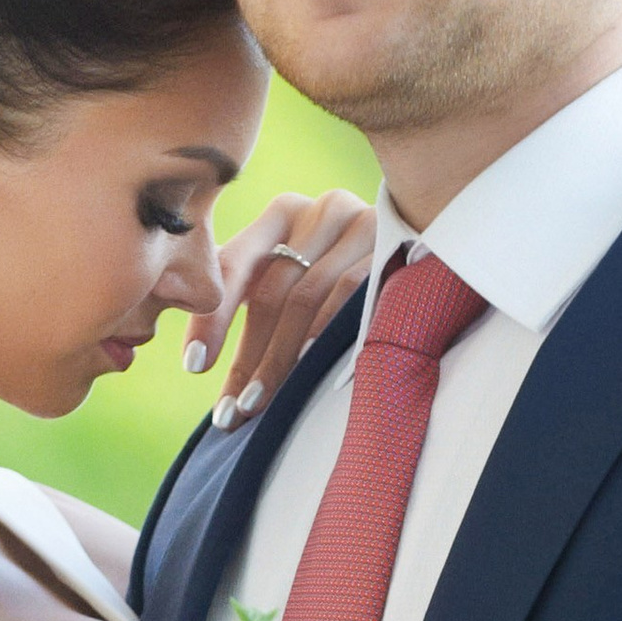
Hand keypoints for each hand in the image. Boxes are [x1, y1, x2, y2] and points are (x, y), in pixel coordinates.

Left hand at [194, 191, 376, 423]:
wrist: (427, 235)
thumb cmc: (344, 265)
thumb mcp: (295, 269)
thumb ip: (253, 292)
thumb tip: (198, 360)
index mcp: (283, 212)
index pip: (234, 265)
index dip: (211, 319)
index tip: (194, 367)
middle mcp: (320, 211)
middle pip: (271, 291)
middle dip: (247, 356)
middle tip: (230, 409)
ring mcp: (360, 226)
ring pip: (305, 300)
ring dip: (279, 359)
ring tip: (258, 404)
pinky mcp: (392, 248)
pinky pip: (348, 298)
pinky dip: (323, 339)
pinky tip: (306, 373)